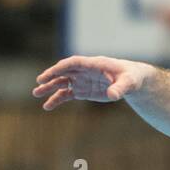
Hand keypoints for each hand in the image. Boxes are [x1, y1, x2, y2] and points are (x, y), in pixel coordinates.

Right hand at [33, 56, 153, 109]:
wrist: (132, 81)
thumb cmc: (131, 77)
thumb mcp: (128, 83)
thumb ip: (120, 88)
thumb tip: (113, 95)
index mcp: (94, 64)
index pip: (73, 63)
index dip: (60, 68)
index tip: (48, 74)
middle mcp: (84, 71)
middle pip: (64, 72)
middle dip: (51, 77)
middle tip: (38, 84)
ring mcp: (82, 80)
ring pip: (62, 83)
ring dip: (50, 88)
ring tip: (37, 94)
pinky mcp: (83, 90)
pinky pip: (67, 94)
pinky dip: (57, 99)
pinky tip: (48, 106)